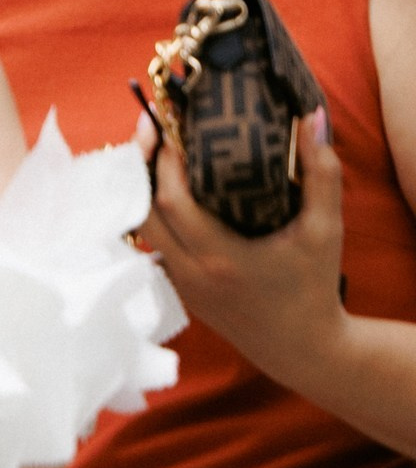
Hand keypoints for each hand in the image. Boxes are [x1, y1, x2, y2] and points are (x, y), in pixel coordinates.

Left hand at [135, 110, 349, 388]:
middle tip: (153, 131)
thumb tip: (311, 119)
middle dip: (142, 170)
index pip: (171, 204)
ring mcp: (178, 283)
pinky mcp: (177, 289)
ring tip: (155, 153)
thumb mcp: (326, 230)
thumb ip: (322, 174)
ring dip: (142, 191)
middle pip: (142, 214)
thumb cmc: (314, 287)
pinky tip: (164, 187)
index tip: (169, 128)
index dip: (163, 164)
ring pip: (141, 231)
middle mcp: (189, 272)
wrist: (301, 347)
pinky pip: (153, 244)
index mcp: (220, 258)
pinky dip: (152, 214)